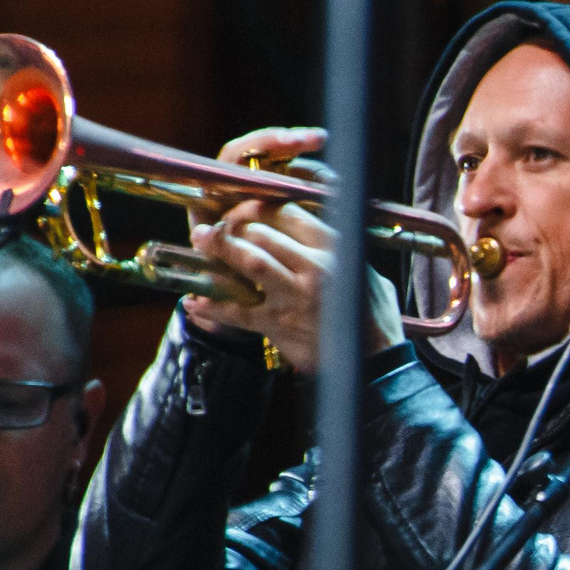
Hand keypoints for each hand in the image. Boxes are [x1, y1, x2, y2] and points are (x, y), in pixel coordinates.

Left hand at [180, 127, 401, 370]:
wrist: (375, 363)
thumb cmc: (374, 318)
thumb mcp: (366, 273)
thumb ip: (339, 252)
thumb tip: (317, 234)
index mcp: (335, 249)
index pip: (287, 213)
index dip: (257, 207)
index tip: (243, 210)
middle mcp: (314, 268)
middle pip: (262, 232)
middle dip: (232, 224)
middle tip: (215, 225)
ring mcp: (294, 296)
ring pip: (249, 261)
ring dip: (220, 249)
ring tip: (200, 240)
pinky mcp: (279, 325)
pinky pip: (237, 312)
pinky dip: (212, 307)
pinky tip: (194, 302)